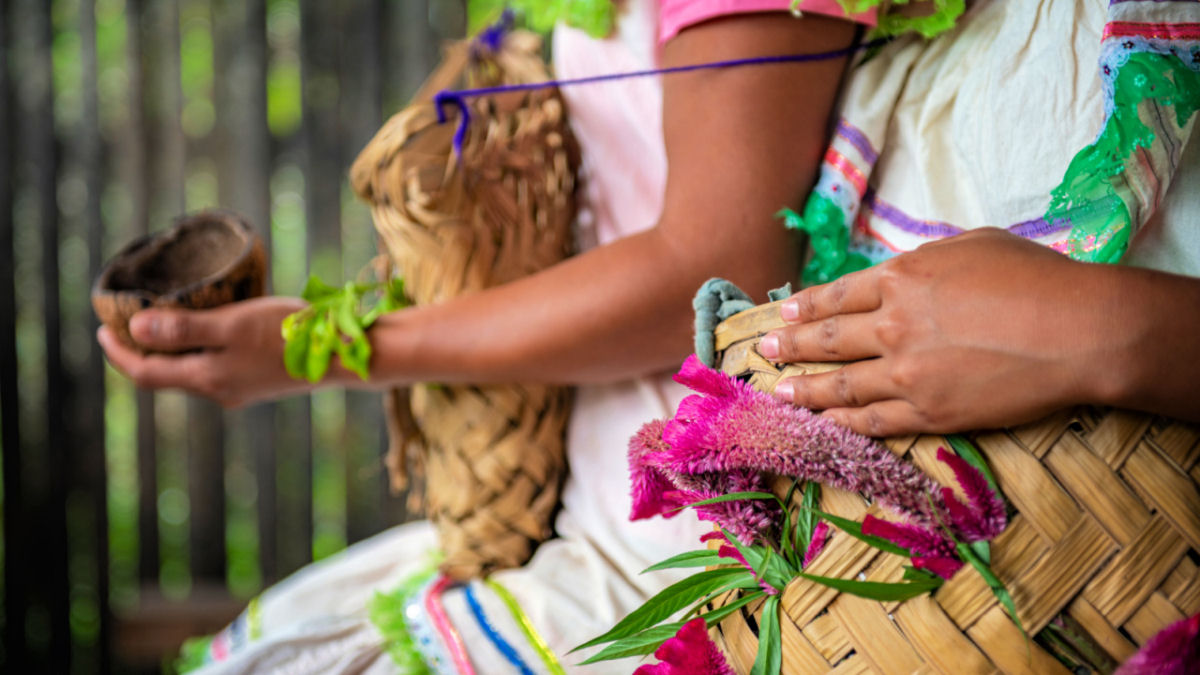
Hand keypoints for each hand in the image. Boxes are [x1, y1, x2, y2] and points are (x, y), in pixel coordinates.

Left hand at [98, 296, 322, 407]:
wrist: (338, 355)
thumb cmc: (285, 335)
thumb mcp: (230, 325)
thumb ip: (183, 329)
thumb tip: (136, 329)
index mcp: (207, 378)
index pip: (145, 373)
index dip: (119, 353)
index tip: (103, 328)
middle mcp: (219, 390)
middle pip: (165, 375)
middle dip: (140, 352)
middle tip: (125, 324)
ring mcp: (239, 388)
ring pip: (189, 372)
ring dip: (169, 351)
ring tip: (161, 323)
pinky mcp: (257, 381)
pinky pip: (213, 368)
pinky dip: (196, 351)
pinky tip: (207, 331)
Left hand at [759, 229, 1119, 435]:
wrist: (1076, 331)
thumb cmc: (1036, 279)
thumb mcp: (972, 246)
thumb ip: (925, 263)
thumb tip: (902, 275)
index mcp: (902, 278)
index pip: (837, 295)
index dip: (805, 307)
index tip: (782, 314)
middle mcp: (892, 325)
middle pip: (828, 339)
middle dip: (791, 346)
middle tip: (765, 352)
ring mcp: (906, 373)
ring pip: (839, 385)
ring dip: (802, 388)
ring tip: (776, 390)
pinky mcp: (927, 413)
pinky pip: (871, 421)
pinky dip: (840, 423)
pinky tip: (820, 423)